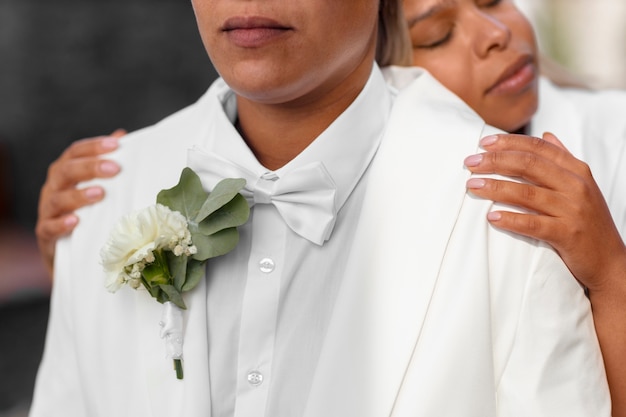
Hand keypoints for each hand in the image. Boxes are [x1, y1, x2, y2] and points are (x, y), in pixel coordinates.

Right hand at [36, 129, 124, 277]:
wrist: (68, 249)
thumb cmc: (87, 210)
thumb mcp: (95, 185)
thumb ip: (105, 161)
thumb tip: (122, 135)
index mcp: (65, 172)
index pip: (75, 152)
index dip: (94, 147)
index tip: (116, 145)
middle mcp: (53, 187)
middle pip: (66, 171)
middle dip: (89, 168)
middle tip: (114, 169)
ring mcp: (47, 210)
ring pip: (58, 199)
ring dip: (78, 195)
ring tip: (99, 194)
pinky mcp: (45, 234)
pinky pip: (49, 227)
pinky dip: (61, 224)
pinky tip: (75, 221)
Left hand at [464, 132, 625, 295]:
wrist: (610, 262)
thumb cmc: (589, 221)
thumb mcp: (583, 185)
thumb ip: (564, 159)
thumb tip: (547, 135)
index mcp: (577, 171)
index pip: (538, 148)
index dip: (509, 143)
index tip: (484, 143)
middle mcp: (576, 186)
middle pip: (529, 165)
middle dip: (495, 161)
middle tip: (470, 162)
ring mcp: (573, 210)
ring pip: (527, 193)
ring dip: (496, 187)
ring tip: (472, 185)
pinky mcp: (567, 234)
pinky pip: (533, 224)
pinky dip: (510, 219)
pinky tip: (491, 217)